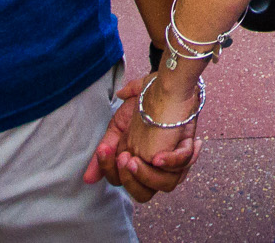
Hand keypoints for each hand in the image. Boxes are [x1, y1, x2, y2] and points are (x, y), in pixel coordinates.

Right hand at [86, 75, 197, 201]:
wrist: (165, 81)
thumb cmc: (143, 103)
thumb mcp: (119, 125)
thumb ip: (106, 149)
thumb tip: (88, 178)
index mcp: (135, 161)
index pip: (121, 180)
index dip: (109, 169)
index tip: (104, 149)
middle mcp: (154, 164)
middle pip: (144, 194)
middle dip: (131, 181)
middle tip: (124, 158)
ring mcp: (172, 156)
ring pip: (167, 185)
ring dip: (148, 176)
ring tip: (135, 158)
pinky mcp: (186, 143)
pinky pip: (184, 163)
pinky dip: (172, 162)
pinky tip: (159, 157)